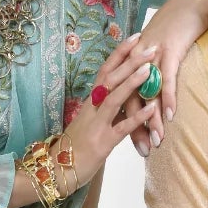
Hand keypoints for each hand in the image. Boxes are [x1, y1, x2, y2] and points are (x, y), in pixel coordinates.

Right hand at [65, 37, 164, 182]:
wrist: (56, 171)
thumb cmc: (74, 147)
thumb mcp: (90, 122)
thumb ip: (105, 108)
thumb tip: (124, 95)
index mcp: (89, 101)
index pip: (105, 71)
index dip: (120, 54)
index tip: (135, 37)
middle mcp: (91, 108)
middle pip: (110, 78)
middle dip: (130, 61)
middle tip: (149, 45)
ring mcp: (97, 125)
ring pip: (114, 98)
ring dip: (132, 82)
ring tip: (149, 67)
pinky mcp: (103, 143)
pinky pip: (121, 128)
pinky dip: (137, 117)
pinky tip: (151, 108)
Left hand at [124, 0, 207, 157]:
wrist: (190, 4)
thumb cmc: (176, 29)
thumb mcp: (158, 52)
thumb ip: (152, 73)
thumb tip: (152, 97)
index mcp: (131, 63)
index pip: (124, 99)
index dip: (127, 123)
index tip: (131, 145)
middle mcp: (137, 61)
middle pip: (132, 100)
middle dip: (137, 129)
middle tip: (144, 151)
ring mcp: (152, 57)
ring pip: (148, 94)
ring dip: (152, 120)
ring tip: (158, 141)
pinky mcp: (170, 51)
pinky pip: (167, 79)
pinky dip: (168, 98)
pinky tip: (169, 116)